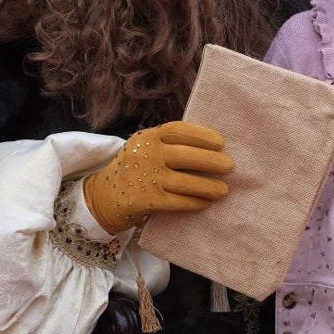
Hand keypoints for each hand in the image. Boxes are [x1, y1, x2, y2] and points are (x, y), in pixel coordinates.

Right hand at [83, 121, 232, 233]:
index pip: (178, 130)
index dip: (202, 135)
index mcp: (148, 137)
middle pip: (186, 156)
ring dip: (209, 186)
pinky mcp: (147, 201)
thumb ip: (170, 144)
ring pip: (185, 182)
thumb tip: (213, 147)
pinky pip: (178, 202)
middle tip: (230, 166)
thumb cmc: (136, 168)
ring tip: (224, 190)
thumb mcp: (146, 148)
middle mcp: (146, 155)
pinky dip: (196, 202)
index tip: (221, 143)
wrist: (104, 195)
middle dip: (212, 161)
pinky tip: (207, 202)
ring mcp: (146, 178)